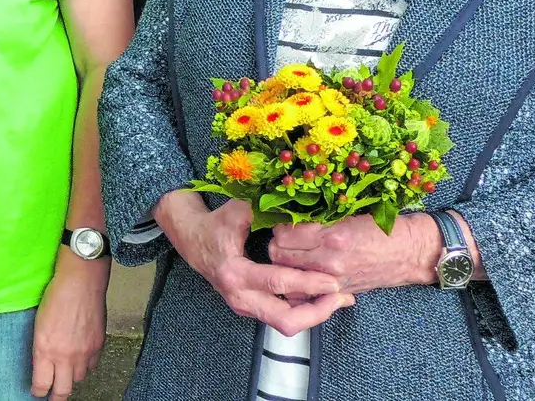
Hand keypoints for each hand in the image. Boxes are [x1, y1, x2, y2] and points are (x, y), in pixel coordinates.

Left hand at [30, 251, 107, 399]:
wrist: (81, 281)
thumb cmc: (56, 295)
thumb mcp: (38, 324)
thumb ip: (41, 347)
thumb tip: (43, 362)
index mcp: (45, 349)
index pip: (41, 385)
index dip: (38, 391)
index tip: (36, 392)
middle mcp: (64, 356)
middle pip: (62, 391)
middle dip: (56, 397)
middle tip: (52, 398)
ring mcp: (83, 353)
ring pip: (79, 379)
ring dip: (71, 378)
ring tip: (66, 373)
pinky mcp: (97, 346)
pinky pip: (92, 366)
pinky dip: (86, 365)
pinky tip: (81, 359)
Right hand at [154, 191, 353, 335]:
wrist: (192, 241)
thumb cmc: (215, 225)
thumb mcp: (236, 212)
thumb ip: (264, 210)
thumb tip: (297, 210)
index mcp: (235, 274)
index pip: (278, 284)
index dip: (308, 283)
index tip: (333, 281)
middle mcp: (240, 297)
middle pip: (286, 321)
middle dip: (318, 312)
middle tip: (342, 297)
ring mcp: (245, 306)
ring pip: (286, 325)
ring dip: (314, 314)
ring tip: (339, 299)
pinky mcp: (251, 308)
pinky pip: (282, 317)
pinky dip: (304, 311)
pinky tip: (323, 299)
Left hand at [269, 213, 437, 294]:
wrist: (409, 253)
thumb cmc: (383, 229)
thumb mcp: (349, 216)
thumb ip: (319, 221)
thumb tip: (290, 219)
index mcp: (332, 236)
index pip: (284, 234)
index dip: (279, 226)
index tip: (283, 222)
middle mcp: (330, 260)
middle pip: (279, 255)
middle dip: (276, 245)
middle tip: (282, 238)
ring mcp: (333, 279)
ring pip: (288, 274)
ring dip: (284, 264)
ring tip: (291, 254)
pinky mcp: (339, 292)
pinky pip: (305, 293)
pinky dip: (298, 284)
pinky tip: (301, 274)